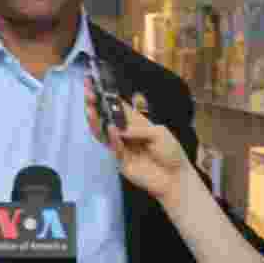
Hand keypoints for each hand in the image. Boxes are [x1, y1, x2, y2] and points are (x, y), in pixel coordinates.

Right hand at [84, 78, 192, 206]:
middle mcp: (126, 132)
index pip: (118, 106)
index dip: (107, 96)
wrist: (176, 178)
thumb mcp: (159, 133)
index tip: (94, 84)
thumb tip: (118, 127)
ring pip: (104, 133)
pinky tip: (111, 128)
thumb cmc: (171, 152)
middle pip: (107, 118)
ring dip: (96, 121)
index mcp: (136, 122)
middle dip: (96, 105)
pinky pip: (114, 148)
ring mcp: (122, 147)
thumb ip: (138, 128)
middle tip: (87, 94)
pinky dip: (112, 138)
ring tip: (90, 109)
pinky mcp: (121, 161)